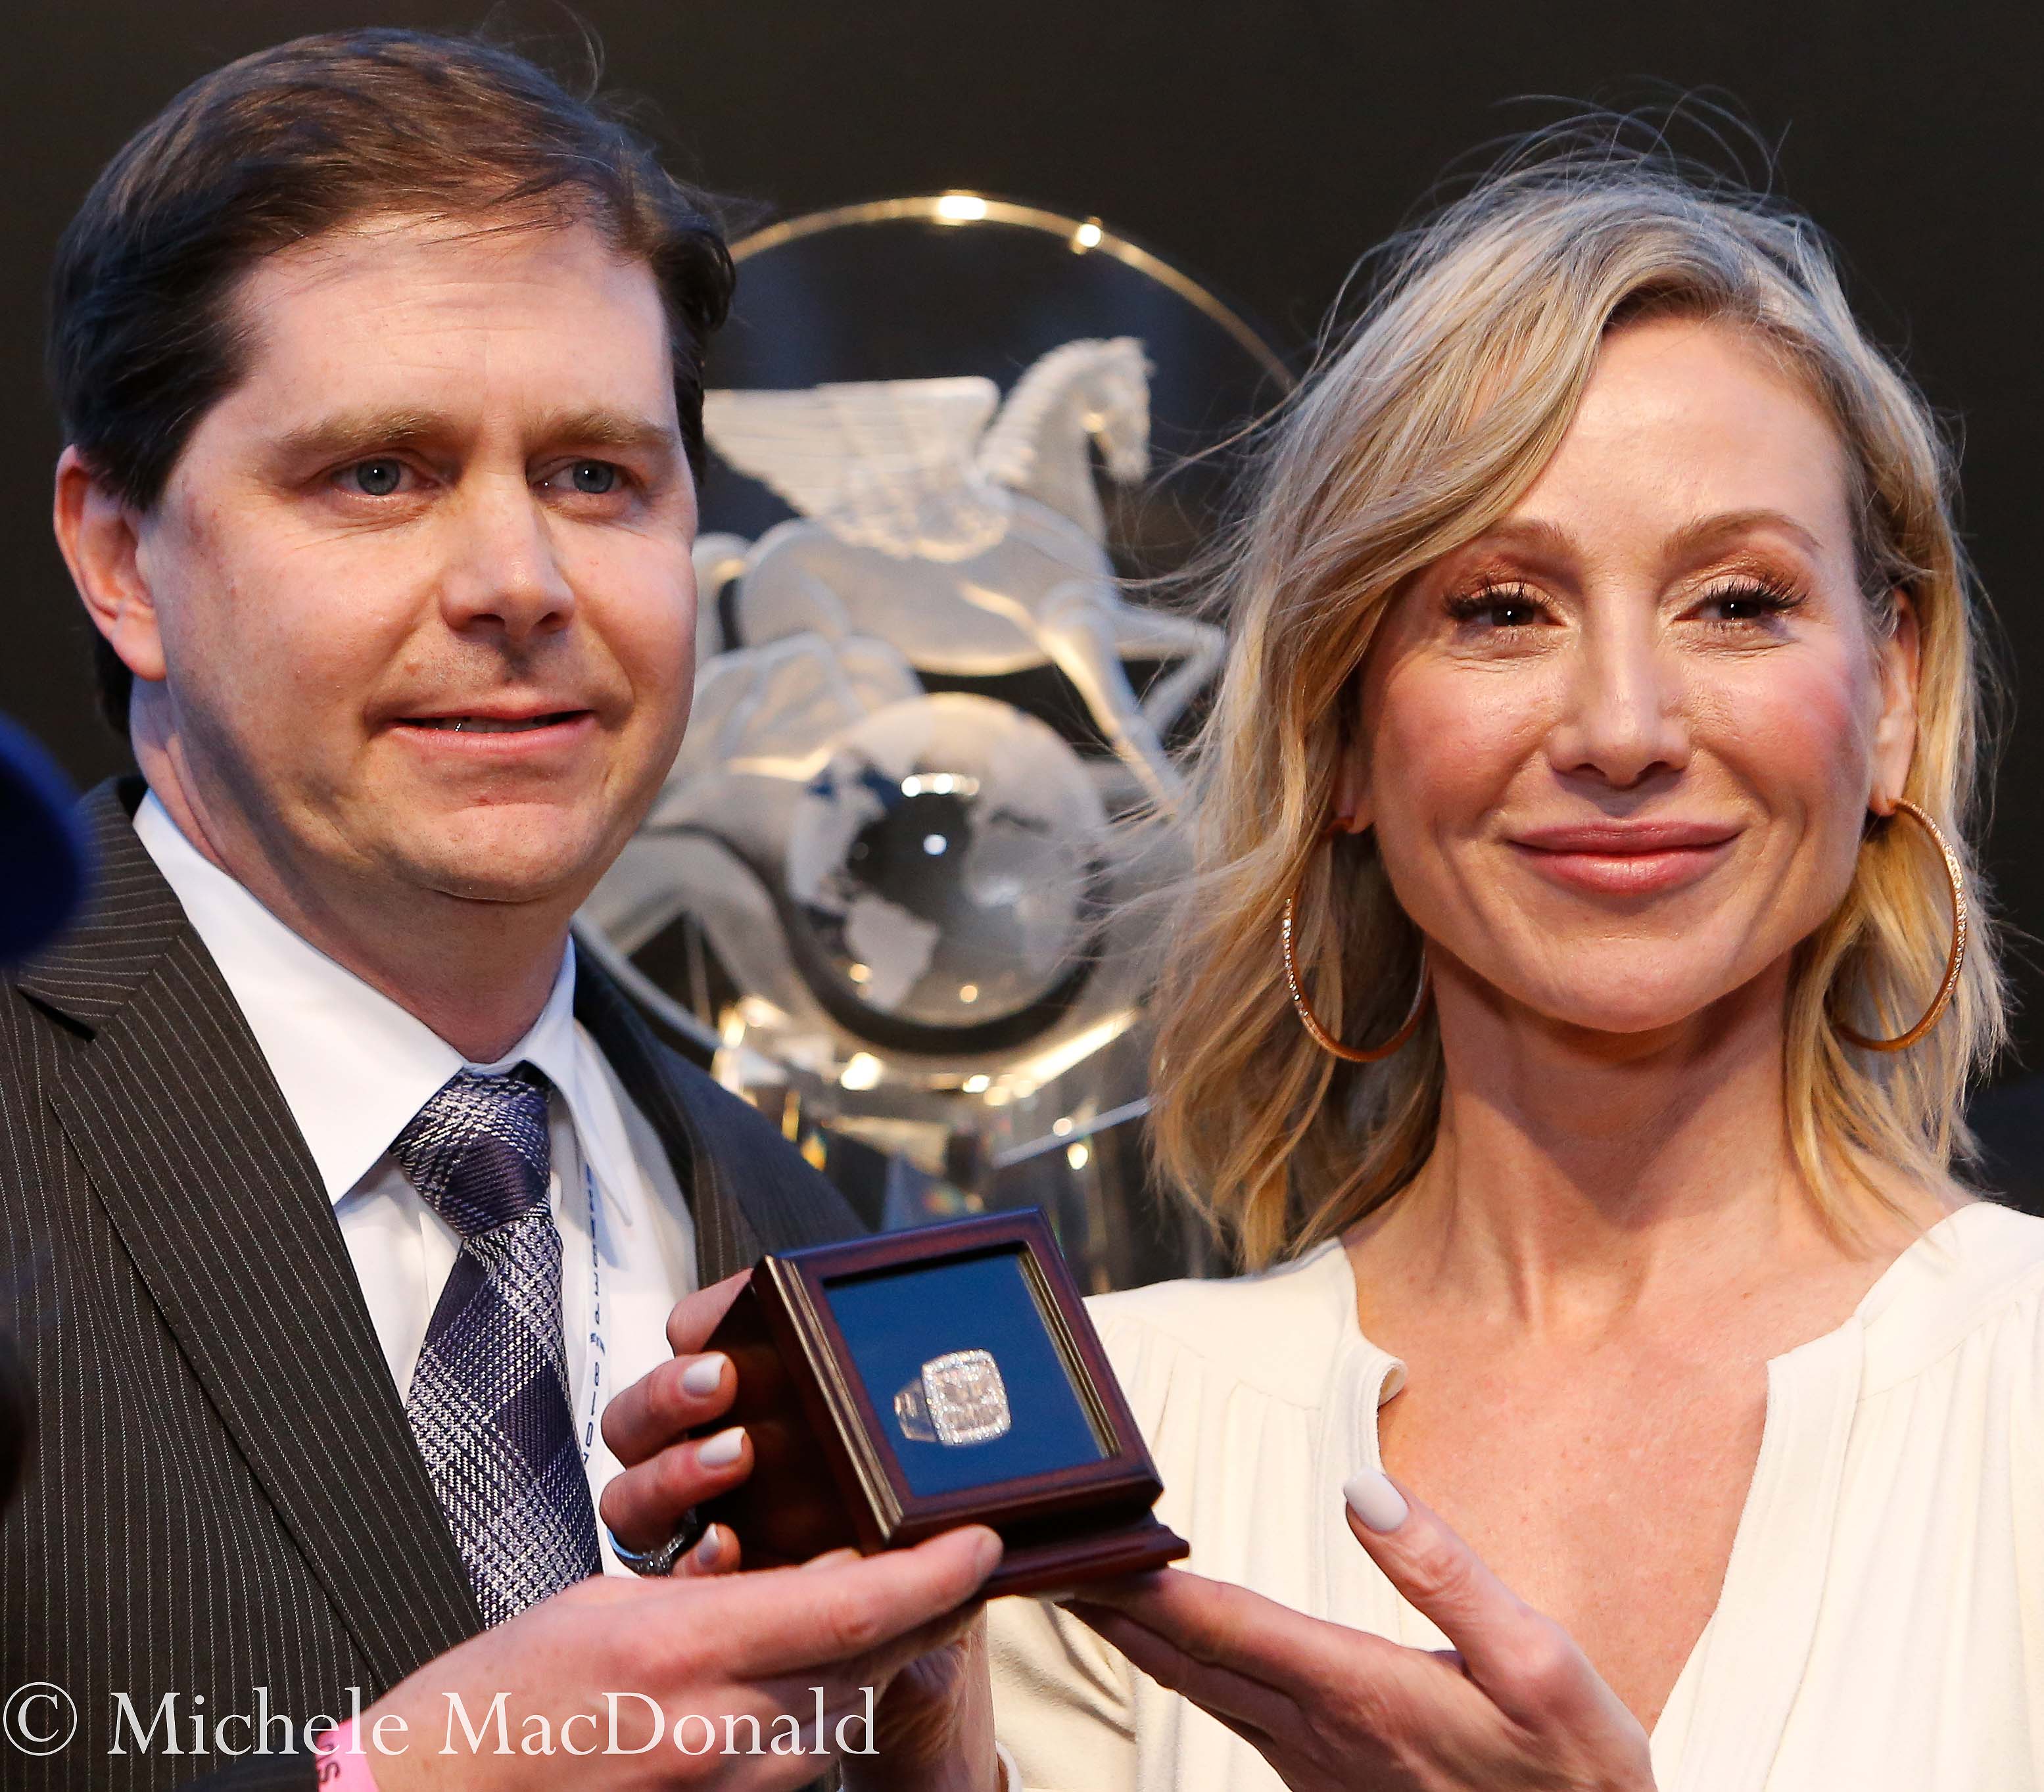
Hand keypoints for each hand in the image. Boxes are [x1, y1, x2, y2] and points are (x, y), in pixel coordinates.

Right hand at [603, 1277, 1003, 1791]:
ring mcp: (727, 1788)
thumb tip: (798, 1575)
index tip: (981, 1541)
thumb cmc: (497, 1704)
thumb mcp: (608, 1606)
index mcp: (686, 1649)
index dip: (934, 1575)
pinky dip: (820, 1710)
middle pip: (870, 1662)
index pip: (855, 1608)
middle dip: (919, 1611)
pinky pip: (802, 1758)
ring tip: (868, 1607)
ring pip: (846, 1711)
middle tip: (950, 1564)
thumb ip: (713, 1590)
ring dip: (869, 1659)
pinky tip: (798, 1677)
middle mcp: (721, 1730)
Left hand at [1067, 1472, 1654, 1791]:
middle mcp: (1317, 1733)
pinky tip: (1171, 1646)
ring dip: (1134, 1636)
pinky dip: (1186, 1667)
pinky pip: (1232, 1715)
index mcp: (1359, 1692)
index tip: (1075, 1544)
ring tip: (1081, 1583)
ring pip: (1199, 1689)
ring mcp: (1316, 1766)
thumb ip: (1446, 1571)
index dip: (1138, 1584)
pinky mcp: (1328, 1783)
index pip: (1220, 1624)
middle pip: (1186, 1656)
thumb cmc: (1575, 1776)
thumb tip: (1362, 1486)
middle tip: (1038, 1553)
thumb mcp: (1541, 1665)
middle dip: (1108, 1603)